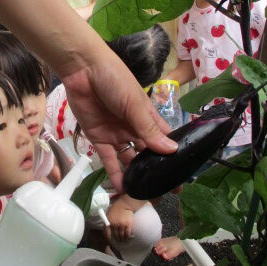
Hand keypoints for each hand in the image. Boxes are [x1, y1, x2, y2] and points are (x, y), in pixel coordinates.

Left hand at [61, 56, 176, 193]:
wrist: (83, 70)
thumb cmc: (115, 79)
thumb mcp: (135, 104)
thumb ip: (149, 129)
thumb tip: (172, 151)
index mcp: (147, 117)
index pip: (164, 140)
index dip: (172, 155)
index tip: (183, 175)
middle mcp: (133, 128)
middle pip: (146, 154)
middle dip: (154, 171)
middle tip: (165, 193)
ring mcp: (116, 134)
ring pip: (128, 160)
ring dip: (135, 176)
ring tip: (144, 195)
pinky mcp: (98, 139)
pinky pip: (108, 160)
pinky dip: (114, 174)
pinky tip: (123, 188)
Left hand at [106, 201, 133, 241]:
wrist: (125, 204)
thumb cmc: (116, 208)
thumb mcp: (108, 214)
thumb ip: (107, 222)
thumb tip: (108, 230)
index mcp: (108, 222)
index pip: (107, 233)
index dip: (108, 239)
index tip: (110, 241)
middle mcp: (114, 225)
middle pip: (115, 236)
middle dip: (117, 239)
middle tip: (119, 240)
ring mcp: (122, 225)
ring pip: (122, 236)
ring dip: (123, 239)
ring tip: (124, 240)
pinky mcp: (128, 225)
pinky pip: (128, 234)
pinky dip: (128, 237)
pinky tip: (128, 237)